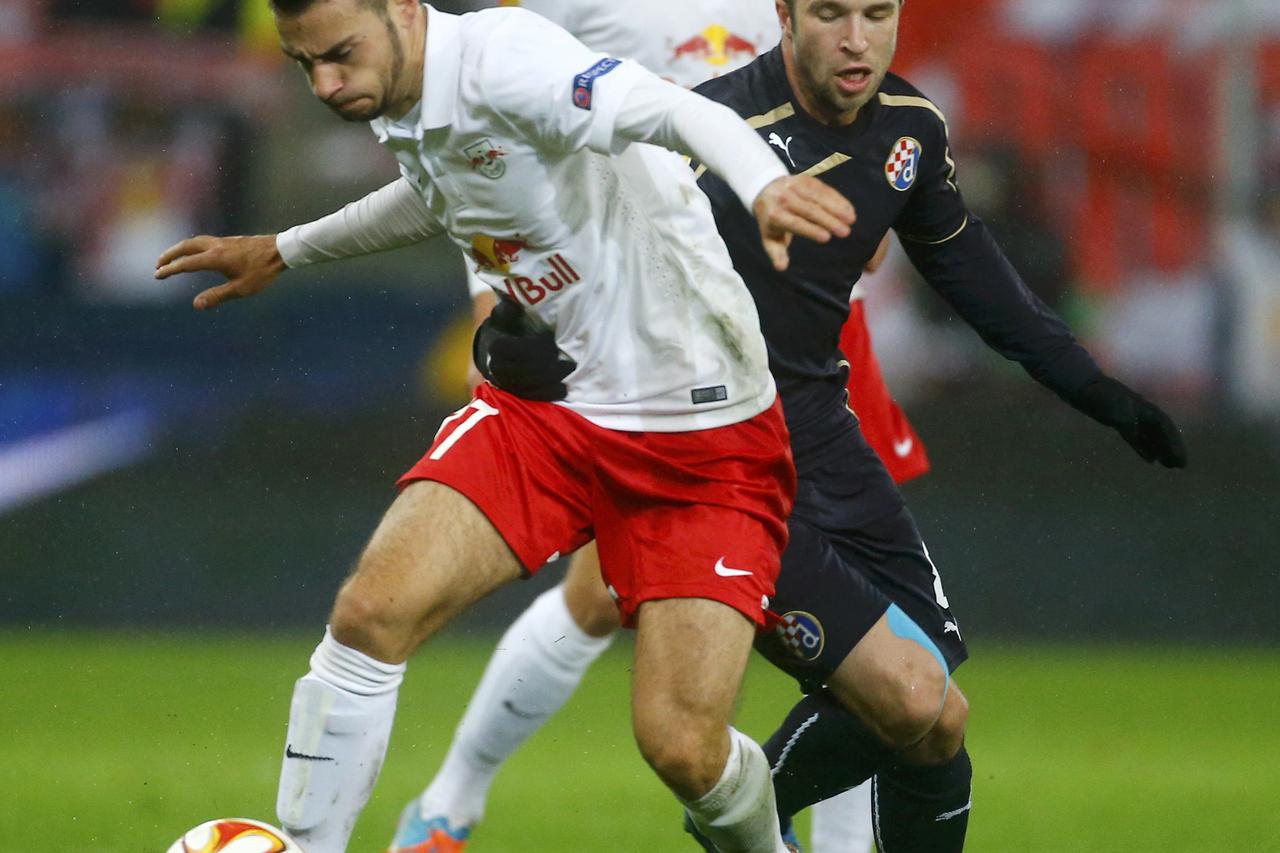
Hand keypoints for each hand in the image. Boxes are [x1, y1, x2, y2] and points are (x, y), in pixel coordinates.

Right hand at [154, 234, 286, 309]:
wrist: (280, 251)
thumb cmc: (262, 272)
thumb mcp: (241, 289)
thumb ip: (217, 296)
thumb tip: (196, 305)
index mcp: (215, 258)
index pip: (185, 263)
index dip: (169, 270)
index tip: (157, 275)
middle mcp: (215, 246)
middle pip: (185, 247)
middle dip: (169, 255)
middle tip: (158, 265)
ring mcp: (222, 241)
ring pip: (194, 241)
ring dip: (180, 249)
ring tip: (172, 257)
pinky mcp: (229, 241)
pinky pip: (204, 241)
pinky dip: (192, 246)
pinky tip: (196, 253)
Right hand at [473, 296, 575, 401]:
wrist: (494, 351)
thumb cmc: (506, 328)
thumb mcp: (505, 315)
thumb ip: (507, 310)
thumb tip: (513, 306)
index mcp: (496, 347)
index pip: (516, 349)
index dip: (534, 345)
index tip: (550, 337)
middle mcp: (497, 368)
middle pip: (526, 370)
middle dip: (549, 365)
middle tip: (569, 359)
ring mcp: (506, 384)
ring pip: (530, 386)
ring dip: (552, 379)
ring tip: (569, 370)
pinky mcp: (515, 395)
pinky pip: (532, 397)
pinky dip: (549, 394)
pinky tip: (563, 388)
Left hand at [753, 175, 855, 271]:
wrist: (765, 191)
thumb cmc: (772, 222)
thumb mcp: (770, 239)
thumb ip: (777, 254)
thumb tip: (781, 268)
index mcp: (775, 215)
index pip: (795, 223)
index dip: (811, 230)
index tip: (827, 238)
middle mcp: (784, 198)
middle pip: (809, 210)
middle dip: (829, 220)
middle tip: (846, 232)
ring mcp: (795, 186)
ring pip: (819, 198)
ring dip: (837, 208)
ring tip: (852, 219)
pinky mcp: (806, 179)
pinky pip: (823, 189)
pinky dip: (837, 198)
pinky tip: (849, 208)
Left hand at [1069, 376, 1187, 467]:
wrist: (1083, 386)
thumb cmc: (1100, 396)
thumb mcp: (1115, 409)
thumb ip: (1127, 423)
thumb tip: (1135, 436)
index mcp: (1145, 408)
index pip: (1165, 427)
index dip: (1174, 443)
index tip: (1180, 459)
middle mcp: (1143, 413)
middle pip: (1162, 433)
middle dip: (1173, 448)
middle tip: (1180, 466)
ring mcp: (1132, 417)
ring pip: (1152, 436)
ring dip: (1162, 450)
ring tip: (1169, 465)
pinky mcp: (1120, 422)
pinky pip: (1138, 438)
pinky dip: (1145, 448)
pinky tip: (1150, 460)